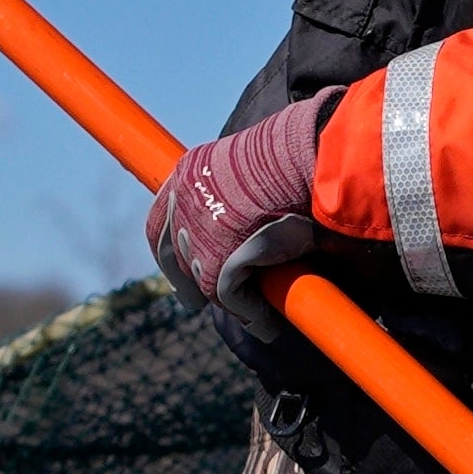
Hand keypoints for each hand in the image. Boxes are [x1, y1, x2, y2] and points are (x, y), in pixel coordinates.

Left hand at [146, 95, 327, 307]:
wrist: (311, 156)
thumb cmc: (298, 159)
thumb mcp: (255, 173)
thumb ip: (237, 197)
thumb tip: (243, 231)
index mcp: (190, 173)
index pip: (161, 223)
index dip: (171, 255)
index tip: (181, 277)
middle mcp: (185, 198)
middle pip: (174, 255)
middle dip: (188, 283)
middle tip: (202, 303)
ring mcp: (198, 229)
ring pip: (204, 279)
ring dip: (230, 300)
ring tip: (258, 313)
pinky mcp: (220, 255)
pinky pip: (228, 294)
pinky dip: (249, 310)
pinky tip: (269, 318)